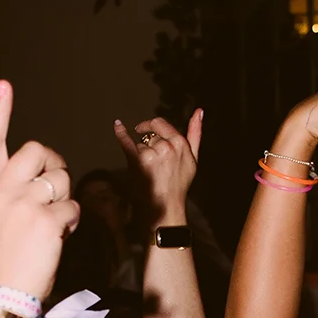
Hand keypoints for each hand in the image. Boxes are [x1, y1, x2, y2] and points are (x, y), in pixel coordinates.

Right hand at [0, 81, 78, 301]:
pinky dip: (71, 221)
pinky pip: (72, 206)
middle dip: (53, 163)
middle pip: (36, 149)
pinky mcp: (47, 220)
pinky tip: (59, 236)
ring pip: (60, 179)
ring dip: (64, 198)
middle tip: (55, 186)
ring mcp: (24, 204)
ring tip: (52, 223)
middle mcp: (2, 190)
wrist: (1, 295)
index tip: (3, 85)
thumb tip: (41, 178)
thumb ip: (8, 193)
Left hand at [113, 110, 200, 227]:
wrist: (165, 205)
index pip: (161, 124)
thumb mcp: (193, 157)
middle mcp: (165, 146)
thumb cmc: (179, 183)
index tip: (148, 128)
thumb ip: (195, 133)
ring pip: (141, 145)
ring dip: (142, 154)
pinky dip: (121, 133)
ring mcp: (150, 154)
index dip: (153, 126)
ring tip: (149, 172)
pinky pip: (127, 142)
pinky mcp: (137, 162)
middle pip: (151, 137)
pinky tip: (118, 126)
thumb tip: (199, 112)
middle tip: (156, 165)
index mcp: (179, 143)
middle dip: (151, 146)